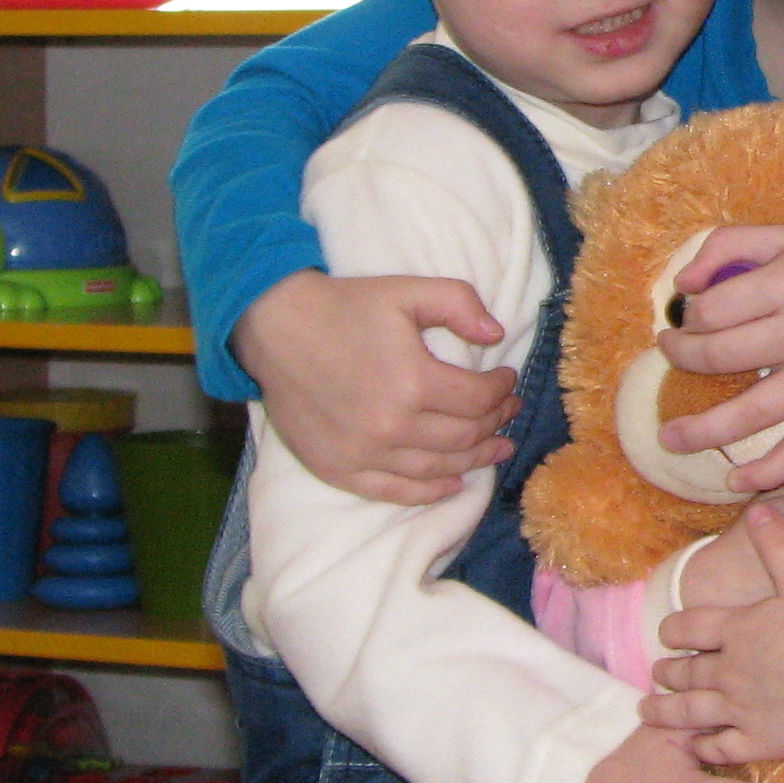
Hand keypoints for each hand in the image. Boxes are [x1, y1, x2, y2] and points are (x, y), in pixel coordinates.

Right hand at [237, 271, 516, 503]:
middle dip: (496, 424)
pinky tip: (453, 484)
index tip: (507, 380)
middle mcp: (391, 426)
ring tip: (497, 449)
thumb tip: (497, 334)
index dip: (502, 391)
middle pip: (464, 437)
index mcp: (413, 382)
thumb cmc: (344, 307)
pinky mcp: (340, 469)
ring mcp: (364, 454)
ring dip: (475, 460)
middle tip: (508, 413)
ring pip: (438, 469)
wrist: (275, 327)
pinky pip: (396, 492)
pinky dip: (430, 492)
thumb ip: (459, 304)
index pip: (478, 399)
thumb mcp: (407, 291)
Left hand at [645, 507, 783, 762]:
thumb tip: (759, 510)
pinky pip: (721, 748)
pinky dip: (703, 747)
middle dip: (668, 671)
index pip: (691, 626)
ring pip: (690, 711)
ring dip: (666, 711)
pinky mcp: (756, 740)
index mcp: (737, 629)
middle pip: (688, 671)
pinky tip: (694, 748)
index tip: (665, 633)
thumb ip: (779, 545)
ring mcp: (738, 708)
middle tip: (655, 673)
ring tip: (646, 712)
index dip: (674, 628)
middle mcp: (728, 670)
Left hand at [655, 226, 783, 491]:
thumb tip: (681, 285)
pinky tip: (735, 478)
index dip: (689, 318)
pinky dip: (765, 472)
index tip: (687, 321)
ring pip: (747, 414)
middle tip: (670, 360)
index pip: (713, 309)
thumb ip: (732, 244)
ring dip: (700, 431)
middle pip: (719, 357)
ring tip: (670, 438)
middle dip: (681, 360)